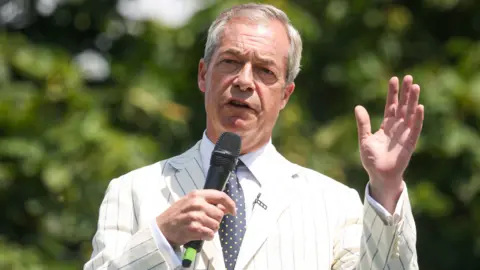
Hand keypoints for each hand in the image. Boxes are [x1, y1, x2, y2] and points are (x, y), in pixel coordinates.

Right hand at [156, 190, 235, 245]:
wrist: (162, 228)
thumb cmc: (177, 214)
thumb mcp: (190, 201)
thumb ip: (206, 201)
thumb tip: (224, 207)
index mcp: (197, 194)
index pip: (220, 196)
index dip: (230, 204)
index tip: (233, 211)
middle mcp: (197, 204)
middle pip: (220, 214)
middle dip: (216, 220)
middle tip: (207, 222)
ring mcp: (195, 216)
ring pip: (216, 225)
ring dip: (211, 229)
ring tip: (202, 228)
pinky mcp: (193, 229)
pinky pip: (210, 234)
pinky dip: (208, 236)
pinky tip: (200, 234)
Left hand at [354, 75, 423, 212]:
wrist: (379, 175)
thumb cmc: (371, 159)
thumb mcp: (364, 139)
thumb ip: (363, 123)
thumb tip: (358, 107)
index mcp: (386, 126)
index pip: (390, 105)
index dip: (392, 93)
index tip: (394, 79)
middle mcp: (397, 128)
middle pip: (403, 106)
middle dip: (406, 92)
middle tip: (409, 77)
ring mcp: (404, 134)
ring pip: (410, 114)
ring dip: (413, 100)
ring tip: (416, 86)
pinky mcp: (410, 142)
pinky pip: (415, 128)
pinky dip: (418, 118)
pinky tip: (420, 106)